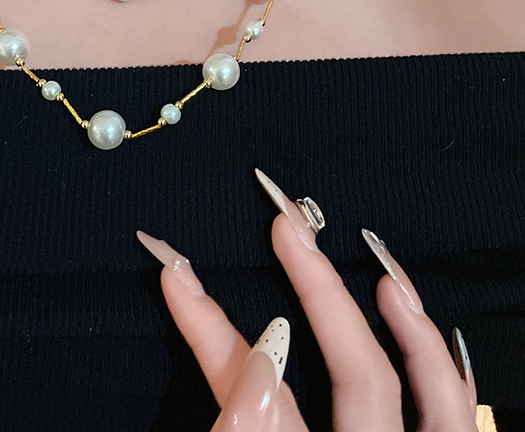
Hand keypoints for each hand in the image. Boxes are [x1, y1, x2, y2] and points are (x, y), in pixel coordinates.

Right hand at [137, 169, 477, 430]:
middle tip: (287, 222)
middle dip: (320, 292)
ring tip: (387, 272)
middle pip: (359, 380)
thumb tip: (256, 356)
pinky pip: (459, 424)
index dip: (210, 334)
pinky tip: (422, 331)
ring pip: (442, 406)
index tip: (175, 275)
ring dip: (414, 331)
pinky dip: (445, 374)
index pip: (252, 402)